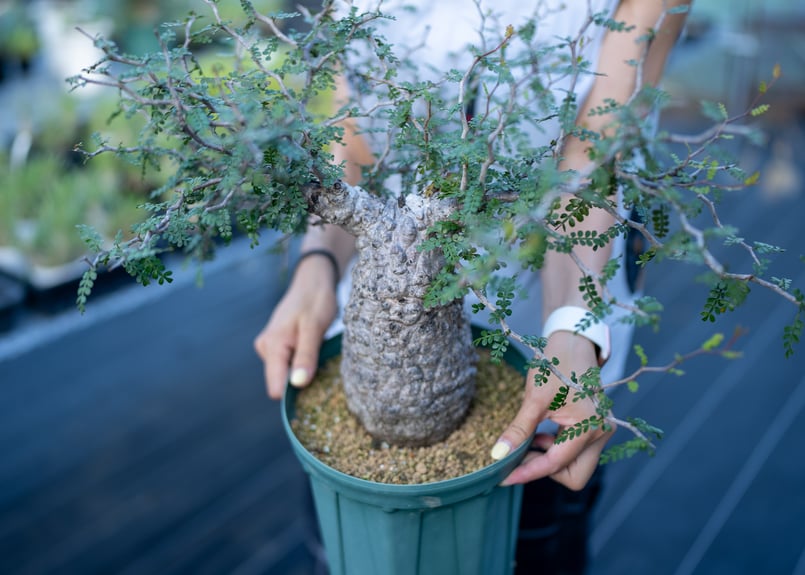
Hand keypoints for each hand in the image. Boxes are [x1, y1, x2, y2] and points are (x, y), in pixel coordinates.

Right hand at [253, 256, 337, 398]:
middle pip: (282, 382)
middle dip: (302, 378)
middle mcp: (266, 349)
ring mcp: (269, 347)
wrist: (312, 281)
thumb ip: (306, 355)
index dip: (295, 393)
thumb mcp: (315, 327)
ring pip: (286, 373)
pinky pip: (288, 364)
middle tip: (320, 360)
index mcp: (273, 345)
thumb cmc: (315, 301)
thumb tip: (298, 384)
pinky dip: (302, 361)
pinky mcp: (277, 346)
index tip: (314, 389)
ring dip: (304, 368)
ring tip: (317, 350)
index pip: (276, 386)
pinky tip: (312, 349)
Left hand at [491, 331, 613, 490]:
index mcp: (589, 425)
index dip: (528, 473)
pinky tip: (540, 435)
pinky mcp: (595, 429)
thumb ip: (519, 430)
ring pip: (574, 467)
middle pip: (573, 476)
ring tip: (530, 440)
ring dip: (549, 460)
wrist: (573, 342)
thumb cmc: (556, 363)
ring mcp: (600, 432)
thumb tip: (499, 455)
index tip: (504, 477)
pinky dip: (555, 451)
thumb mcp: (535, 397)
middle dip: (545, 470)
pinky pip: (575, 453)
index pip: (556, 464)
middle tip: (519, 457)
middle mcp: (601, 433)